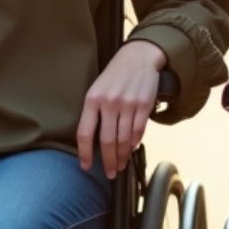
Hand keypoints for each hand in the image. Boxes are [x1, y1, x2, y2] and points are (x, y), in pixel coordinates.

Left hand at [77, 40, 166, 177]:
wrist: (138, 56)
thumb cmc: (115, 75)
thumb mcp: (97, 89)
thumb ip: (94, 112)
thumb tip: (94, 142)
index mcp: (92, 99)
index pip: (85, 133)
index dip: (84, 154)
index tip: (86, 166)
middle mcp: (109, 102)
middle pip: (107, 141)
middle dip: (108, 161)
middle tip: (110, 173)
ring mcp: (127, 104)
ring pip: (124, 139)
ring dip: (122, 156)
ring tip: (121, 164)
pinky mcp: (143, 105)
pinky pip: (138, 131)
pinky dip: (134, 143)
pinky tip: (131, 148)